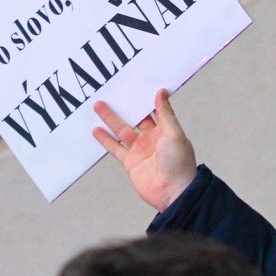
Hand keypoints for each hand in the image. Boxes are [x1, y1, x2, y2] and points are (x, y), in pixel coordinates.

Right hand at [92, 88, 196, 211]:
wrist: (174, 192)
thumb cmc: (179, 163)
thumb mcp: (173, 133)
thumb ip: (165, 113)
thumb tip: (161, 92)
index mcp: (165, 130)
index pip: (153, 109)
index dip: (145, 97)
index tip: (135, 83)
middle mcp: (152, 138)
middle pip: (135, 118)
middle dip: (124, 105)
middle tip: (112, 90)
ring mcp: (140, 150)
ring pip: (121, 130)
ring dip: (110, 119)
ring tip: (98, 105)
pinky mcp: (130, 162)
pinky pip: (115, 148)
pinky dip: (105, 139)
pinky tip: (96, 130)